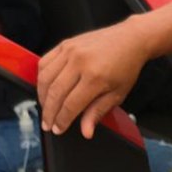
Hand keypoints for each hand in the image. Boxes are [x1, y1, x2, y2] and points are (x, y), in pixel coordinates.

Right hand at [36, 17, 149, 138]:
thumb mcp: (117, 94)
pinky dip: (41, 78)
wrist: (130, 39)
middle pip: (55, 93)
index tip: (58, 129)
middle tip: (47, 124)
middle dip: (49, 112)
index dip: (62, 120)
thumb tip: (85, 132)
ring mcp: (70, 51)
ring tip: (45, 108)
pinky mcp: (65, 44)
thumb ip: (98, 112)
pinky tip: (46, 88)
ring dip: (42, 96)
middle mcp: (79, 62)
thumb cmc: (126, 67)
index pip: (71, 105)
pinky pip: (44, 62)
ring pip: (46, 78)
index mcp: (95, 77)